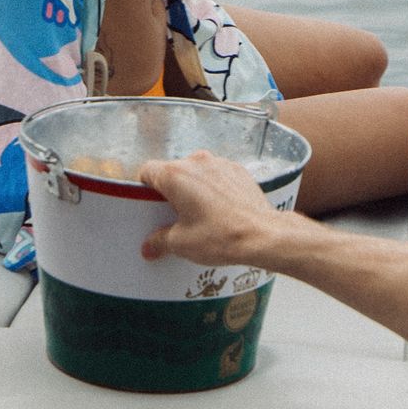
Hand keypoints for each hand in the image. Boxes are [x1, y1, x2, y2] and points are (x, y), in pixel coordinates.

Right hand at [137, 150, 285, 270]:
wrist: (263, 235)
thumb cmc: (221, 236)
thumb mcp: (182, 243)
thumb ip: (160, 241)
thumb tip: (150, 246)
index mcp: (176, 176)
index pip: (148, 171)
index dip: (144, 188)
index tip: (148, 204)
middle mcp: (196, 162)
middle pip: (172, 171)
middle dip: (170, 192)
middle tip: (174, 216)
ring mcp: (219, 164)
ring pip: (196, 172)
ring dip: (193, 188)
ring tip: (200, 215)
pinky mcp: (237, 170)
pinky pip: (216, 175)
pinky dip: (213, 188)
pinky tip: (219, 210)